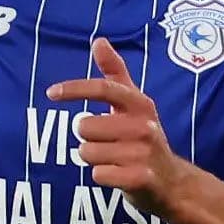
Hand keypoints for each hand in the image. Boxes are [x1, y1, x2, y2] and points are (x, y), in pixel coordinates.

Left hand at [47, 37, 187, 215]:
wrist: (172, 182)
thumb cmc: (145, 138)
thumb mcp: (134, 104)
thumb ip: (115, 72)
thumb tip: (99, 41)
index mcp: (141, 104)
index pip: (104, 88)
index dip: (75, 89)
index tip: (51, 93)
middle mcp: (144, 126)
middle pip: (85, 126)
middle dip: (87, 137)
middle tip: (107, 142)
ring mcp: (143, 153)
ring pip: (87, 152)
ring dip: (93, 158)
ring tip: (113, 159)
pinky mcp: (139, 178)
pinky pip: (98, 174)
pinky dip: (102, 176)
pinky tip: (117, 174)